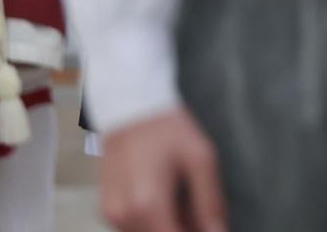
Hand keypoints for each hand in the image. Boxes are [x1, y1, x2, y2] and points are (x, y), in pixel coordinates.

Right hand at [99, 109, 228, 231]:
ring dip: (168, 226)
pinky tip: (167, 199)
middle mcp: (124, 215)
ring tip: (183, 200)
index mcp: (148, 205)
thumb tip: (218, 231)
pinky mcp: (107, 209)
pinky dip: (153, 222)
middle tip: (200, 213)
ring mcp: (112, 214)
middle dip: (184, 229)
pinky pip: (134, 227)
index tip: (209, 226)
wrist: (130, 107)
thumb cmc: (166, 129)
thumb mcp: (201, 159)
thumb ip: (210, 202)